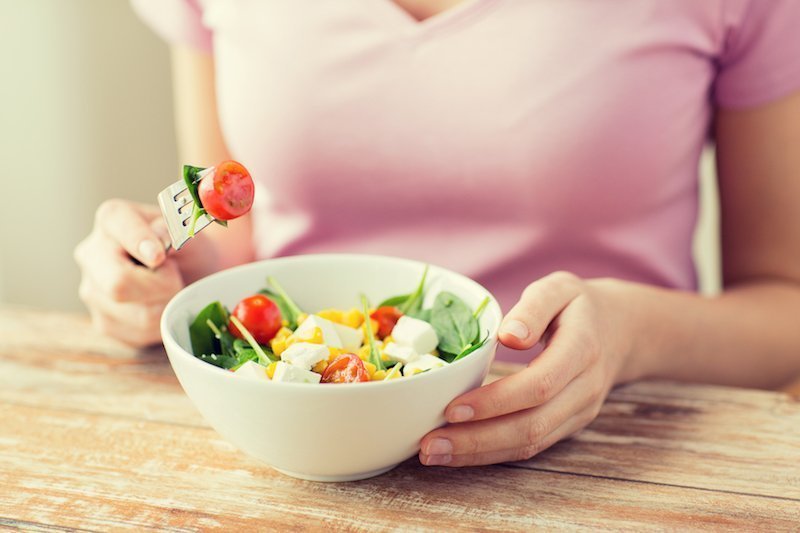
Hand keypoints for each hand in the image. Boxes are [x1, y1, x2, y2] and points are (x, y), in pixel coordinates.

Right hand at [74, 199, 217, 346]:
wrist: (193, 275)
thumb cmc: (190, 249)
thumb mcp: (189, 231)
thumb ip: (174, 230)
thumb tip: (160, 236)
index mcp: (112, 219)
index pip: (117, 226)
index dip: (139, 241)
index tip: (159, 256)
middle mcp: (92, 253)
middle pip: (118, 283)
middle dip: (160, 286)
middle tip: (176, 278)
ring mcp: (92, 290)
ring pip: (137, 314)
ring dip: (167, 305)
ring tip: (172, 289)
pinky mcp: (104, 322)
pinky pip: (139, 333)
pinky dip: (163, 323)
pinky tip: (163, 305)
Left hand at [419, 272, 634, 466]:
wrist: (622, 330)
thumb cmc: (579, 305)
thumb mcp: (559, 289)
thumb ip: (533, 308)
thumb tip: (509, 337)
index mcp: (582, 349)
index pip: (539, 385)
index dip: (495, 401)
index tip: (452, 409)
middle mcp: (584, 389)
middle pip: (531, 425)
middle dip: (477, 440)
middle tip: (429, 445)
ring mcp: (579, 412)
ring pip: (530, 443)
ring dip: (479, 454)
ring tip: (433, 453)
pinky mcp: (568, 426)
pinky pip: (531, 446)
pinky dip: (492, 454)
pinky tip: (458, 453)